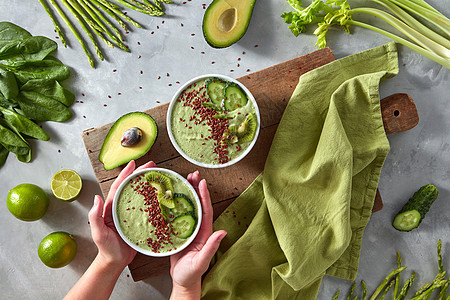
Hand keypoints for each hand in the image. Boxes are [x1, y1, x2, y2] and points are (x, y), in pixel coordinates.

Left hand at [88, 160, 156, 268]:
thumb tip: (96, 198)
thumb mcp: (98, 233)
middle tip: (152, 165)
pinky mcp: (140, 221)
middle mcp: (122, 207)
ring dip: (148, 184)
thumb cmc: (106, 249)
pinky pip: (148, 207)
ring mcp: (131, 214)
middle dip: (140, 174)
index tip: (133, 164)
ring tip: (159, 175)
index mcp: (112, 207)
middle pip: (132, 186)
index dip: (125, 174)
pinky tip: (162, 195)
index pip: (119, 186)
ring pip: (141, 195)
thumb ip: (95, 216)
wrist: (115, 262)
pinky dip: (155, 199)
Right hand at [170, 171, 226, 298]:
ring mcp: (188, 228)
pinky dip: (175, 203)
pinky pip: (177, 214)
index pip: (206, 210)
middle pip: (198, 204)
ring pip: (188, 207)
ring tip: (184, 179)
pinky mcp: (178, 231)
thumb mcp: (201, 261)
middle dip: (196, 188)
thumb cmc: (191, 274)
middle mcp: (198, 227)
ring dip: (186, 192)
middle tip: (192, 174)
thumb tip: (223, 232)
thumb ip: (211, 247)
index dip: (204, 195)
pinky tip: (170, 195)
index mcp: (205, 232)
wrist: (182, 281)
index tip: (202, 182)